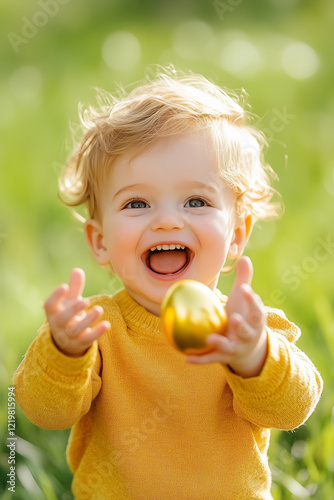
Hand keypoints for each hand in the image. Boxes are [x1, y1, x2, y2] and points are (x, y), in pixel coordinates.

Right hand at [44, 268, 109, 356]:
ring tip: (99, 309)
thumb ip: (74, 287)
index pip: (50, 305)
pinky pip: (88, 339)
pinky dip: (98, 332)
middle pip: (63, 319)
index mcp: (54, 313)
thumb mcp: (69, 302)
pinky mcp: (81, 343)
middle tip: (85, 301)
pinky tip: (107, 324)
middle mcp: (59, 325)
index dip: (56, 296)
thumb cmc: (68, 315)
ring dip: (88, 320)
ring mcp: (69, 336)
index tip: (64, 286)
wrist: (67, 342)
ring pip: (76, 330)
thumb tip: (77, 270)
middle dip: (73, 310)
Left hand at [186, 257, 267, 377]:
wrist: (248, 348)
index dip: (252, 301)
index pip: (257, 311)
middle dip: (241, 326)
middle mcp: (249, 336)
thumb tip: (245, 257)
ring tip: (210, 339)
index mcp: (256, 321)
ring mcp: (237, 348)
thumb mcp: (246, 301)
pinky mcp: (225, 357)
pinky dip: (200, 359)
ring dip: (220, 343)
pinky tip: (186, 357)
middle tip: (233, 318)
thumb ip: (245, 280)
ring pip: (230, 347)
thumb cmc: (244, 316)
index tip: (245, 289)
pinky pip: (212, 358)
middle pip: (247, 332)